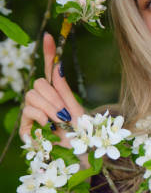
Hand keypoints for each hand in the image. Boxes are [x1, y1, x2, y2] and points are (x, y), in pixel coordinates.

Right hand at [19, 32, 84, 146]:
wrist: (80, 157)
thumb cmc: (82, 138)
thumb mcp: (76, 110)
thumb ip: (63, 89)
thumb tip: (57, 65)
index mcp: (59, 95)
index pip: (50, 70)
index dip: (49, 53)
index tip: (49, 35)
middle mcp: (44, 102)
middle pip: (39, 83)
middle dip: (53, 97)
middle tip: (64, 113)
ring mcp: (33, 114)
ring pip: (32, 95)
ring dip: (49, 108)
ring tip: (59, 122)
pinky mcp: (26, 128)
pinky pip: (28, 110)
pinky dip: (40, 116)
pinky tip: (49, 126)